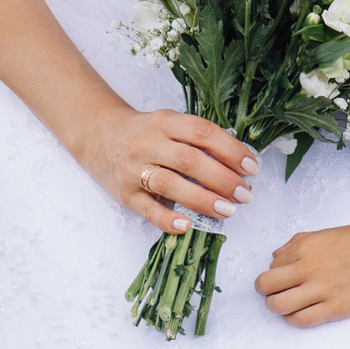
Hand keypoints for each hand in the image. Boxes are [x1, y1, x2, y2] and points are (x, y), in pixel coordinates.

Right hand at [70, 105, 258, 237]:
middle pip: (190, 160)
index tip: (251, 167)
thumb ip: (196, 139)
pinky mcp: (124, 193)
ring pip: (170, 184)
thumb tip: (238, 163)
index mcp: (165, 121)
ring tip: (228, 211)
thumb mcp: (169, 123)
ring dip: (202, 199)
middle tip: (245, 194)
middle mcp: (149, 143)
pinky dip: (167, 219)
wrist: (98, 135)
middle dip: (222, 178)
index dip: (230, 150)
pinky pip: (147, 209)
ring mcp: (134, 168)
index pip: (202, 133)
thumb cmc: (145, 133)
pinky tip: (186, 227)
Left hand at [255, 222, 349, 325]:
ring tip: (286, 305)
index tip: (281, 277)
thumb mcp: (325, 233)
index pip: (271, 265)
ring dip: (277, 307)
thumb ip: (297, 243)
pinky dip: (294, 319)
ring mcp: (321, 289)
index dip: (273, 273)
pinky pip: (301, 320)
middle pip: (266, 286)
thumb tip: (275, 256)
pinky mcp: (334, 308)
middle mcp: (308, 267)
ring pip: (278, 306)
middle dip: (265, 291)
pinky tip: (301, 313)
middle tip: (275, 293)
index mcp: (305, 246)